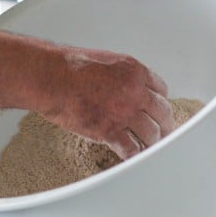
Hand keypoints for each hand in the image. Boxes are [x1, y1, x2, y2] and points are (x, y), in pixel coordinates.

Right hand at [42, 45, 172, 158]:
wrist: (52, 77)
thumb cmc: (70, 66)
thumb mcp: (105, 60)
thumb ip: (122, 74)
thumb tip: (126, 86)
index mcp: (133, 71)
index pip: (161, 89)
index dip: (158, 100)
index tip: (156, 108)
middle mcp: (134, 91)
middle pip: (162, 112)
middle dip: (163, 123)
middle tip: (162, 131)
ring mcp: (124, 112)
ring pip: (151, 133)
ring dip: (150, 141)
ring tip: (147, 146)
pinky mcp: (111, 131)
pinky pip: (132, 149)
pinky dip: (133, 155)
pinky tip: (131, 156)